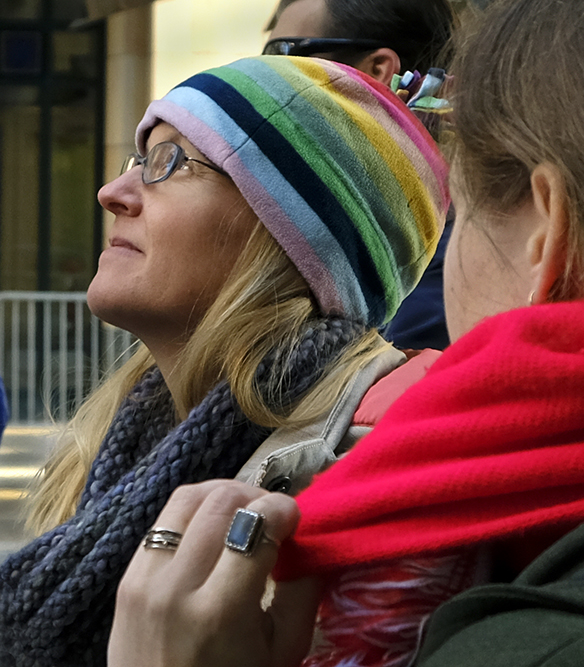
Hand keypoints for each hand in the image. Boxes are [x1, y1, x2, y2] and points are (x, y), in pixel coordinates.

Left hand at [108, 480, 319, 666]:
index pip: (255, 524)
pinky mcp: (126, 577)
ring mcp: (143, 579)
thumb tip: (310, 537)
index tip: (295, 519)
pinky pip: (164, 520)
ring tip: (243, 514)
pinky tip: (210, 531)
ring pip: (187, 497)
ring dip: (223, 495)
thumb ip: (303, 588)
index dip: (284, 509)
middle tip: (271, 517)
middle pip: (221, 501)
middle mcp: (175, 587)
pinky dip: (194, 513)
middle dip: (257, 497)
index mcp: (220, 611)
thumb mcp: (283, 650)